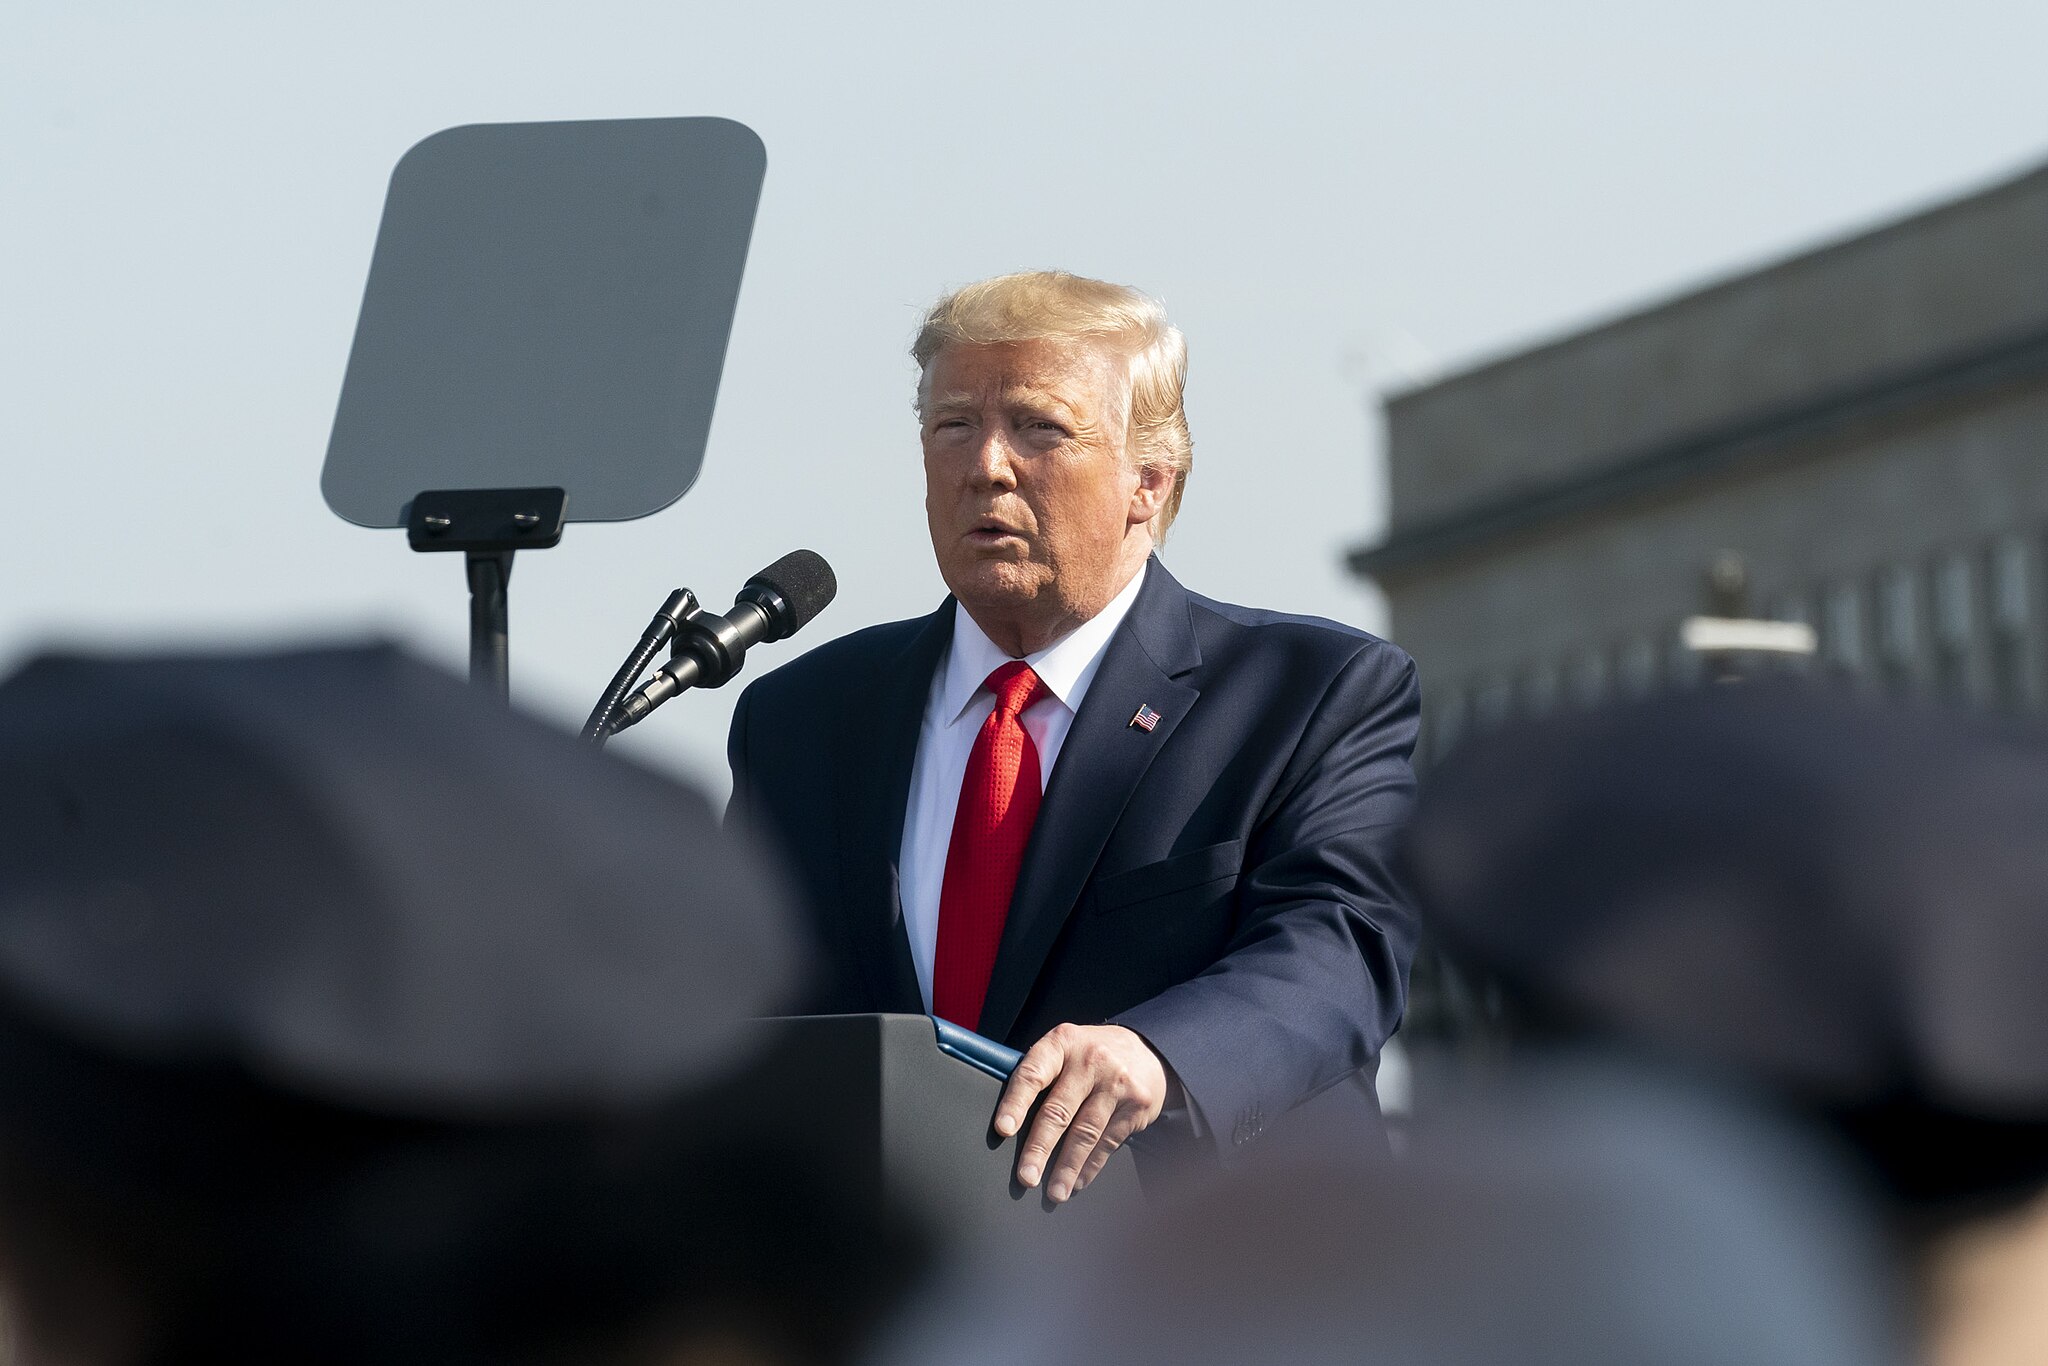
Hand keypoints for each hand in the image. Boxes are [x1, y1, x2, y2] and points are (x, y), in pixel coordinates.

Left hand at [994, 1023, 1172, 1201]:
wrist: (1146, 1050)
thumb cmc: (1089, 1056)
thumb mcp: (1064, 1049)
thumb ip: (1040, 1075)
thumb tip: (1007, 1126)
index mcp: (1062, 1043)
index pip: (1033, 1074)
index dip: (1016, 1103)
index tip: (1003, 1130)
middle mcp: (1090, 1060)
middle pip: (1059, 1110)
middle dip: (1039, 1148)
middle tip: (1026, 1177)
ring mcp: (1116, 1082)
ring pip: (1085, 1133)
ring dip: (1067, 1167)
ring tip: (1054, 1192)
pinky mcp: (1137, 1104)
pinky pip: (1108, 1142)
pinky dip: (1090, 1166)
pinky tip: (1078, 1182)